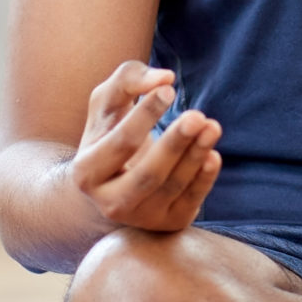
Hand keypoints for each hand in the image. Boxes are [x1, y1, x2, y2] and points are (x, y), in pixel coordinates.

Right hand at [68, 61, 221, 231]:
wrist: (114, 180)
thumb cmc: (112, 131)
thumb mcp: (108, 102)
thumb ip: (129, 79)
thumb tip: (164, 78)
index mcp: (87, 172)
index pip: (120, 143)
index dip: (145, 116)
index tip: (169, 89)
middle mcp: (110, 202)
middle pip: (148, 174)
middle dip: (174, 144)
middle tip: (197, 115)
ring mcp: (140, 218)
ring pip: (172, 187)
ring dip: (195, 156)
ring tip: (212, 126)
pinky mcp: (168, 223)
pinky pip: (190, 201)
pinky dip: (204, 179)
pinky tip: (213, 155)